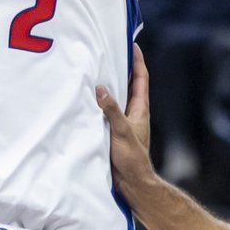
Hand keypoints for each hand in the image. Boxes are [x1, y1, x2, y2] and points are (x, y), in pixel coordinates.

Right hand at [97, 45, 153, 195]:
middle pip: (129, 85)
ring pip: (117, 98)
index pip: (140, 80)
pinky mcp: (113, 132)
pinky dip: (100, 101)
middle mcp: (132, 113)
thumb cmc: (131, 159)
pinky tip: (88, 100)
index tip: (133, 45)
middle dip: (122, 68)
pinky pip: (107, 111)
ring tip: (97, 70)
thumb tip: (100, 88)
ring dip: (110, 85)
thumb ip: (112, 110)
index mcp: (139, 109)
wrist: (130, 184)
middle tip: (111, 52)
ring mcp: (123, 123)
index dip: (138, 62)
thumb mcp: (121, 131)